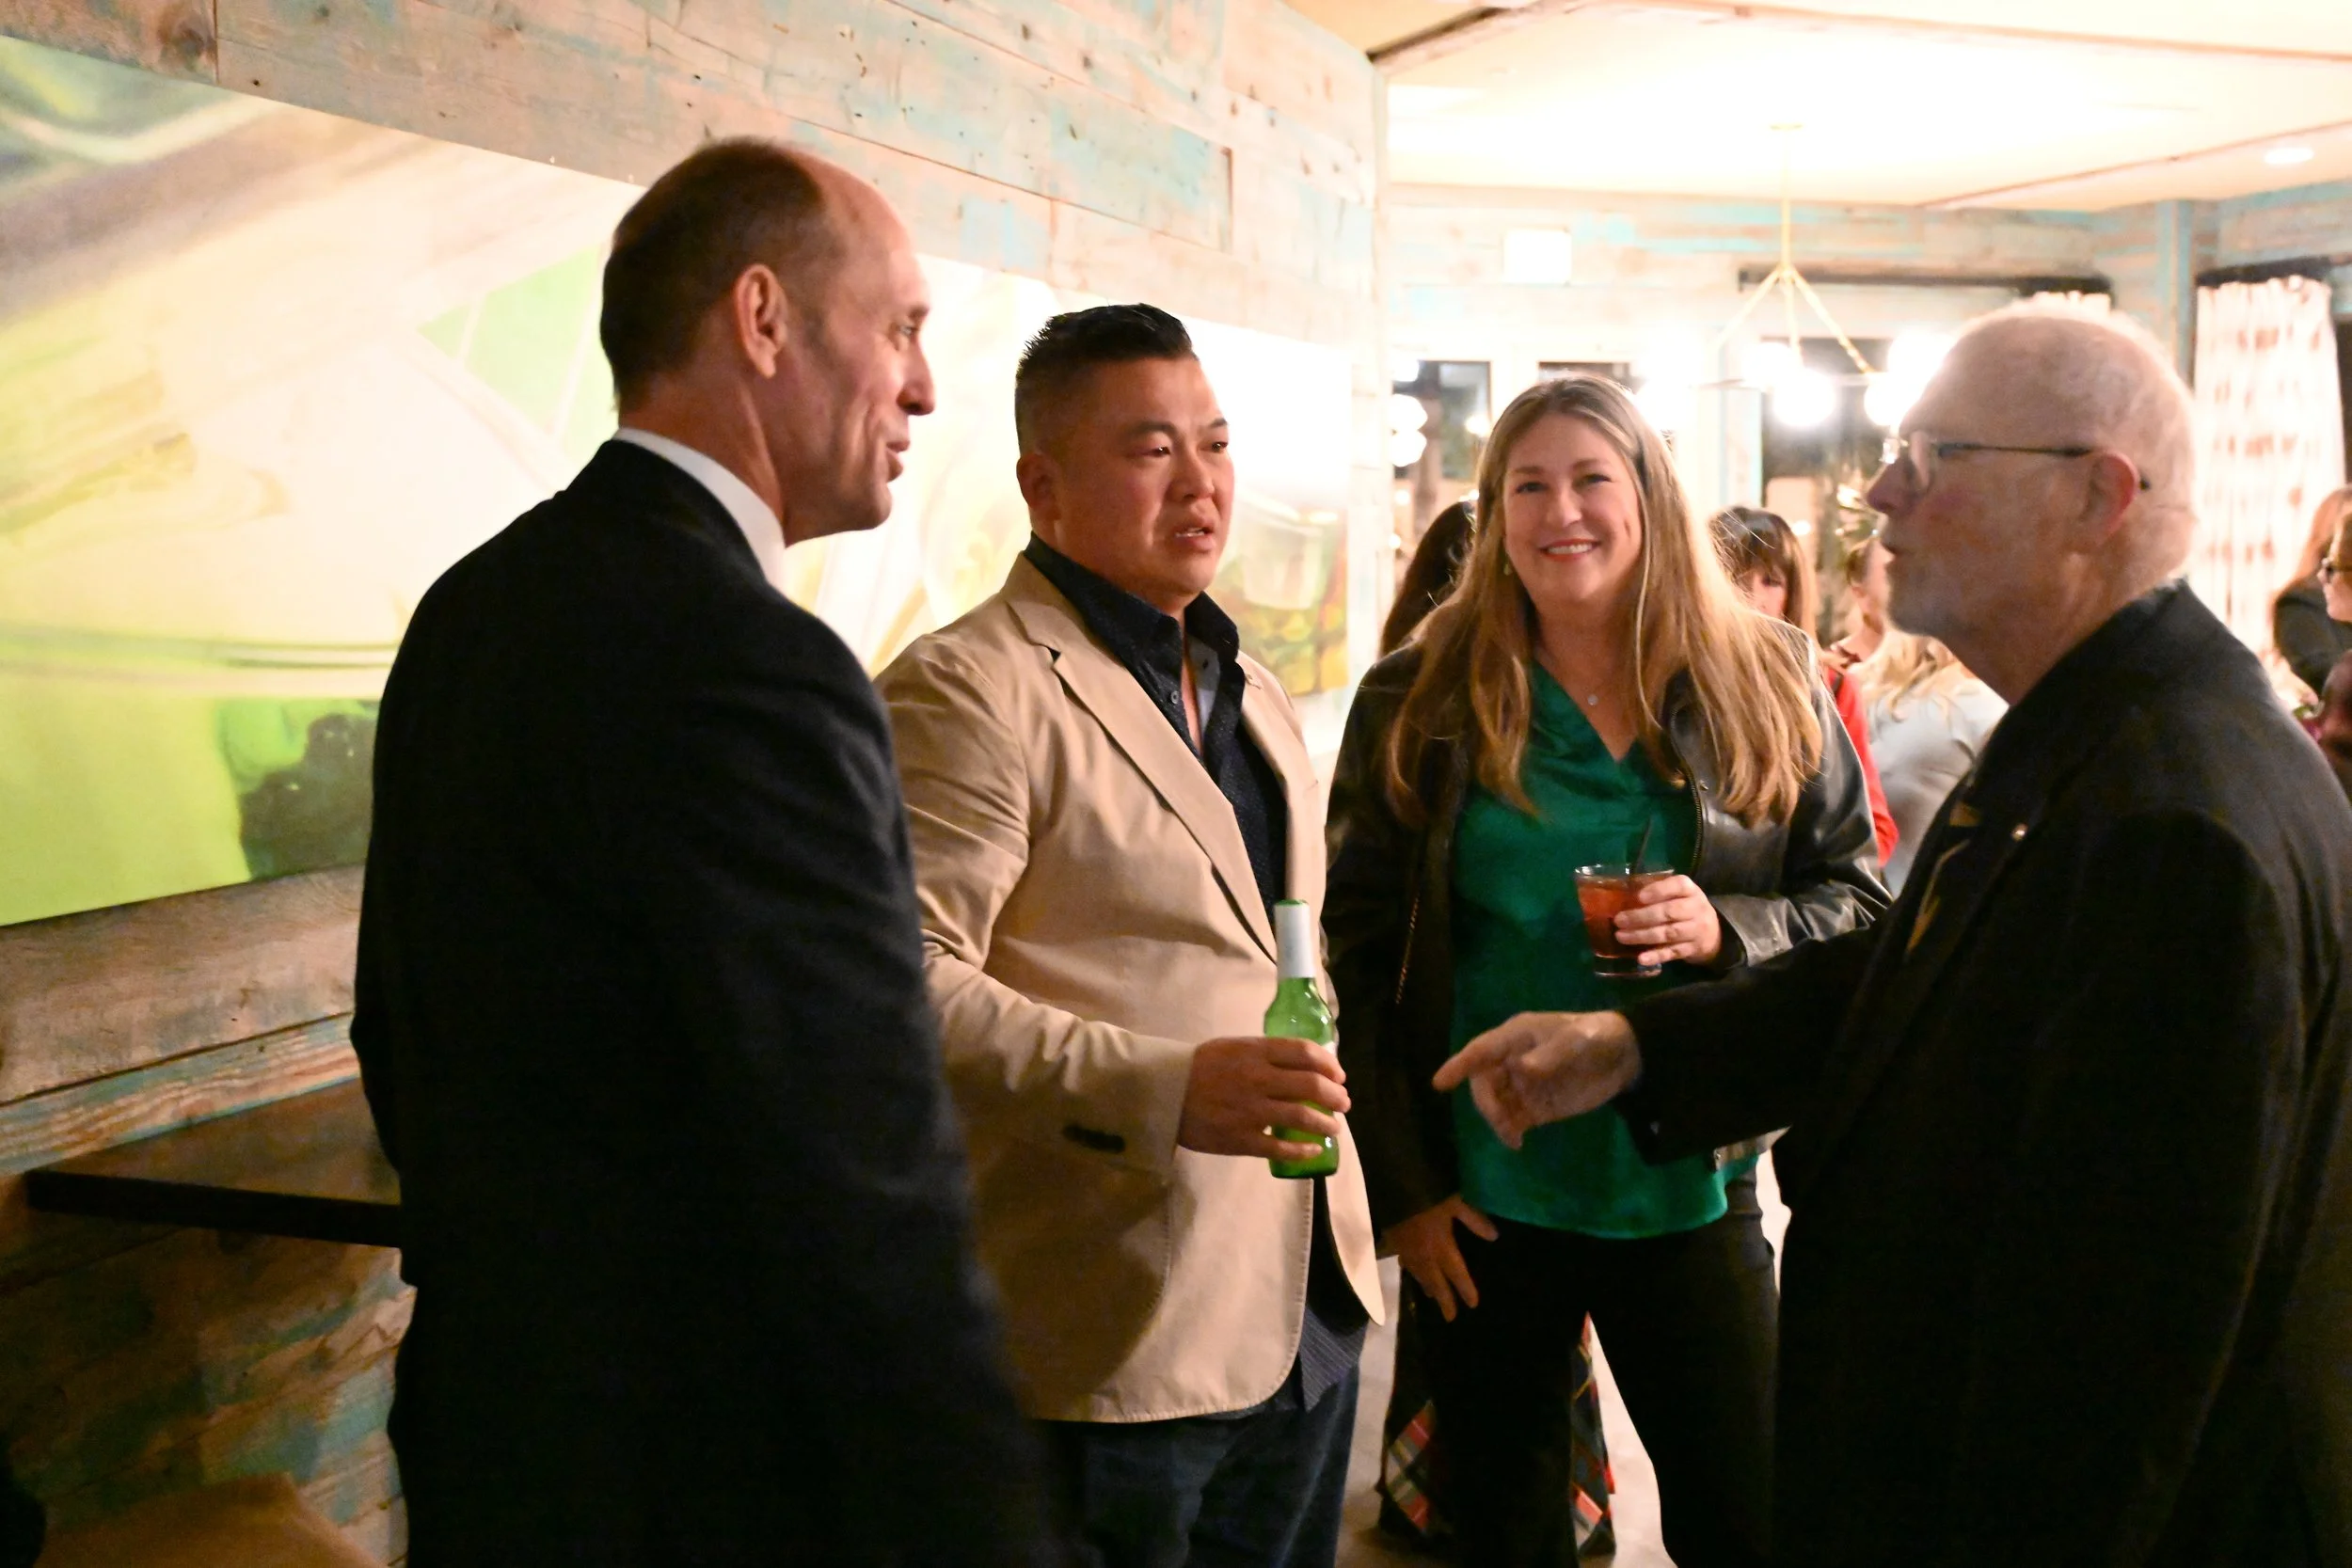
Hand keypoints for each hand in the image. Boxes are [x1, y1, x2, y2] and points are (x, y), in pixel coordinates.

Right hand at [1177, 1036, 1348, 1160]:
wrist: (1163, 1092)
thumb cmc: (1199, 1067)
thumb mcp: (1234, 1047)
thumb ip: (1265, 1054)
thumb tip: (1301, 1064)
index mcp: (1256, 1052)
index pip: (1306, 1053)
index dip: (1330, 1064)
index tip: (1339, 1075)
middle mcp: (1258, 1079)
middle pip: (1312, 1085)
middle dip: (1335, 1096)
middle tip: (1343, 1103)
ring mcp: (1251, 1110)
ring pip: (1302, 1117)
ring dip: (1326, 1123)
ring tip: (1334, 1127)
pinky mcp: (1242, 1139)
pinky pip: (1281, 1147)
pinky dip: (1303, 1150)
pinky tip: (1313, 1150)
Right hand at [1384, 1195, 1497, 1320]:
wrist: (1392, 1190)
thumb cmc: (1427, 1196)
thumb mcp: (1456, 1203)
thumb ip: (1474, 1220)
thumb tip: (1494, 1237)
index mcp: (1442, 1247)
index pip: (1457, 1273)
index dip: (1466, 1289)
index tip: (1473, 1304)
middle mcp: (1426, 1256)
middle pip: (1437, 1282)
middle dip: (1445, 1300)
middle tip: (1450, 1317)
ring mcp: (1408, 1251)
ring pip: (1420, 1276)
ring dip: (1428, 1288)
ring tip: (1432, 1297)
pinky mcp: (1395, 1244)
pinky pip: (1406, 1264)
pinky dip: (1411, 1272)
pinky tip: (1411, 1272)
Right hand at [1432, 1011, 1640, 1149]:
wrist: (1623, 1058)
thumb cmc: (1595, 1038)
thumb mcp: (1577, 1041)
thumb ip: (1551, 1055)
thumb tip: (1522, 1069)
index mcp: (1516, 1037)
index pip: (1480, 1051)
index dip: (1458, 1065)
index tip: (1439, 1084)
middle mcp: (1511, 1061)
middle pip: (1483, 1083)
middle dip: (1486, 1104)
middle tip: (1503, 1123)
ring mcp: (1521, 1085)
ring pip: (1494, 1104)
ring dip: (1496, 1120)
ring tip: (1513, 1136)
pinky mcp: (1534, 1106)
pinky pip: (1512, 1120)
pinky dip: (1509, 1132)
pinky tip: (1518, 1143)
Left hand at [1615, 873, 1721, 967]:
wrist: (1714, 933)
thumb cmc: (1685, 908)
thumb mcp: (1678, 894)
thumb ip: (1657, 892)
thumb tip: (1623, 893)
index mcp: (1690, 890)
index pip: (1679, 885)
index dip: (1658, 890)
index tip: (1638, 897)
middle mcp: (1696, 909)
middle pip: (1669, 912)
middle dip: (1641, 917)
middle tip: (1619, 920)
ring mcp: (1695, 931)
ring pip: (1669, 933)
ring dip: (1643, 936)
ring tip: (1621, 936)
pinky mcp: (1692, 949)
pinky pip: (1672, 953)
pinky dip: (1656, 956)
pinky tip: (1641, 958)